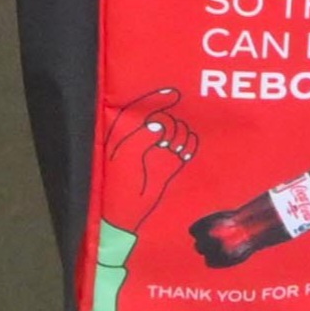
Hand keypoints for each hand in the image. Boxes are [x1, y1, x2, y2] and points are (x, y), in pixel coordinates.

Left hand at [97, 87, 194, 232]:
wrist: (130, 217)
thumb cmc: (120, 188)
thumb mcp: (124, 158)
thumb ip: (141, 137)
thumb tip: (159, 125)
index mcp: (127, 132)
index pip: (144, 106)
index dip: (158, 98)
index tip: (175, 93)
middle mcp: (147, 136)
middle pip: (167, 115)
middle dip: (170, 122)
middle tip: (165, 141)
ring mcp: (162, 148)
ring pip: (180, 128)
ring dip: (179, 136)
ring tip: (171, 151)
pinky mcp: (174, 160)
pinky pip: (189, 143)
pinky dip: (189, 145)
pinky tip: (182, 154)